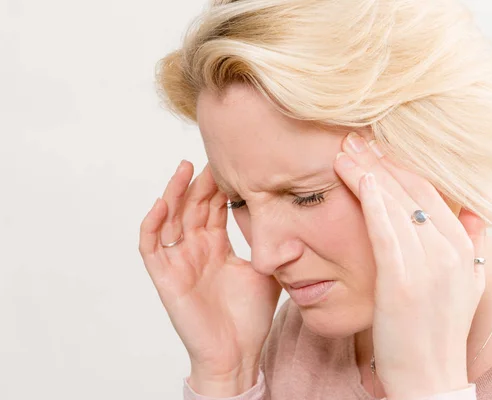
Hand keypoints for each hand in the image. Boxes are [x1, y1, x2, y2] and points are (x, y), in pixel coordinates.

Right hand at [138, 161, 280, 393]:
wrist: (238, 352)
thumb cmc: (250, 317)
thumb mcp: (266, 271)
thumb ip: (271, 246)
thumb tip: (292, 219)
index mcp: (217, 246)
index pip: (214, 208)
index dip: (219, 186)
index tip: (232, 161)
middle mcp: (196, 249)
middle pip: (192, 207)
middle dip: (200, 182)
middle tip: (210, 156)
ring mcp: (179, 261)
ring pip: (170, 219)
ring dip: (174, 193)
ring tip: (184, 168)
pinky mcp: (166, 277)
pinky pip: (151, 246)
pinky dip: (152, 224)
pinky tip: (161, 203)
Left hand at [334, 133, 485, 398]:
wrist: (429, 377)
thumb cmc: (436, 331)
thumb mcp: (466, 287)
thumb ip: (469, 248)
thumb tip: (474, 216)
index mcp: (462, 249)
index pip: (430, 193)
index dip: (400, 167)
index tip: (376, 149)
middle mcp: (450, 252)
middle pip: (413, 192)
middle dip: (381, 161)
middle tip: (354, 139)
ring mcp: (429, 266)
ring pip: (398, 205)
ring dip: (369, 172)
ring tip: (345, 150)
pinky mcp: (403, 282)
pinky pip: (388, 231)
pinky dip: (374, 201)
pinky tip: (360, 179)